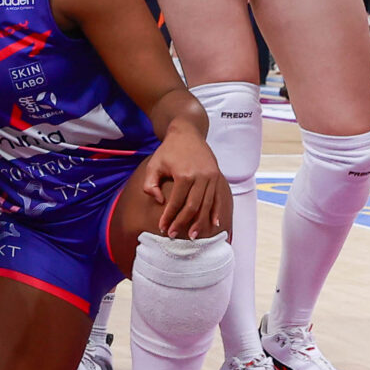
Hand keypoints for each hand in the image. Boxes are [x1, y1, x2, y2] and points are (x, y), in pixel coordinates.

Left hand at [143, 124, 230, 238]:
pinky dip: (217, 211)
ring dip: (200, 222)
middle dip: (183, 223)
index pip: (176, 202)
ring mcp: (212, 176)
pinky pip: (219, 197)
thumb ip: (151, 184)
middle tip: (174, 234)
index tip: (162, 227)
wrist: (187, 132)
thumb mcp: (154, 165)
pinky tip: (214, 223)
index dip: (169, 217)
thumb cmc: (168, 150)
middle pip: (193, 206)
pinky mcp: (218, 176)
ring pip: (207, 204)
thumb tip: (160, 202)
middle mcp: (201, 177)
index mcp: (184, 174)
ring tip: (194, 236)